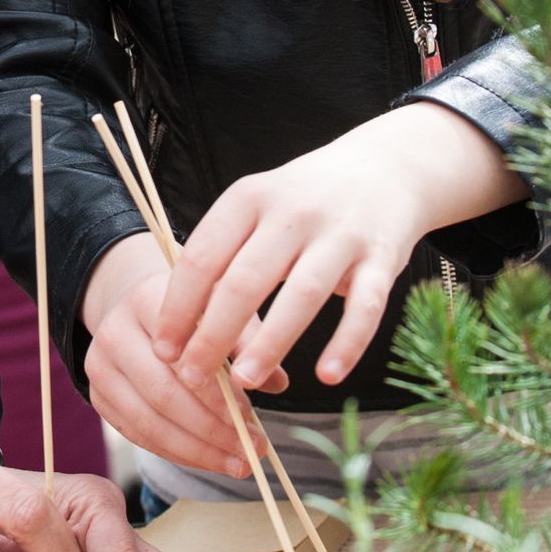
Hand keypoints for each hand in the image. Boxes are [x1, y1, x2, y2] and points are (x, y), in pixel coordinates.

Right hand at [79, 234, 261, 482]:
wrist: (140, 310)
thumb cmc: (193, 311)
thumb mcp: (221, 307)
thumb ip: (248, 339)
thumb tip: (276, 381)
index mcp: (146, 299)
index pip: (181, 353)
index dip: (216, 392)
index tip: (250, 418)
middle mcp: (114, 331)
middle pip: (163, 393)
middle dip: (212, 429)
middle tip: (253, 449)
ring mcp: (99, 367)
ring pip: (149, 422)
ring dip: (198, 450)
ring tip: (238, 463)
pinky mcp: (98, 397)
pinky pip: (139, 436)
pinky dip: (178, 453)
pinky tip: (211, 460)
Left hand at [154, 103, 521, 393]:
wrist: (386, 167)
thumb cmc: (304, 202)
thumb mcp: (258, 207)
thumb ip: (226, 255)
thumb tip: (184, 327)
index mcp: (250, 198)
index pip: (203, 256)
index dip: (179, 307)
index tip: (164, 349)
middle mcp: (293, 212)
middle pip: (245, 280)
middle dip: (214, 335)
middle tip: (196, 376)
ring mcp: (341, 234)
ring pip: (302, 295)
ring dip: (271, 344)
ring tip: (246, 383)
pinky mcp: (383, 257)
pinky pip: (365, 307)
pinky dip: (347, 343)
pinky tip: (327, 376)